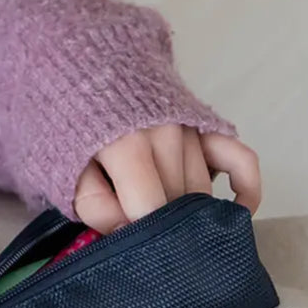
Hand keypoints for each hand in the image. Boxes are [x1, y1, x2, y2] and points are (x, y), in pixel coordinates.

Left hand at [74, 125, 261, 233]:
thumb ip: (93, 203)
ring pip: (202, 191)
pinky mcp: (207, 124)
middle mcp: (167, 134)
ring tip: (155, 210)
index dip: (136, 235)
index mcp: (126, 143)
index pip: (150, 210)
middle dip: (157, 225)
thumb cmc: (68, 121)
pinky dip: (246, 188)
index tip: (123, 244)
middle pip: (177, 204)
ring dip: (184, 210)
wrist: (82, 63)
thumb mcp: (61, 165)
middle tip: (136, 230)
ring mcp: (192, 127)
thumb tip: (127, 232)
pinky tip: (238, 212)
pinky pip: (241, 160)